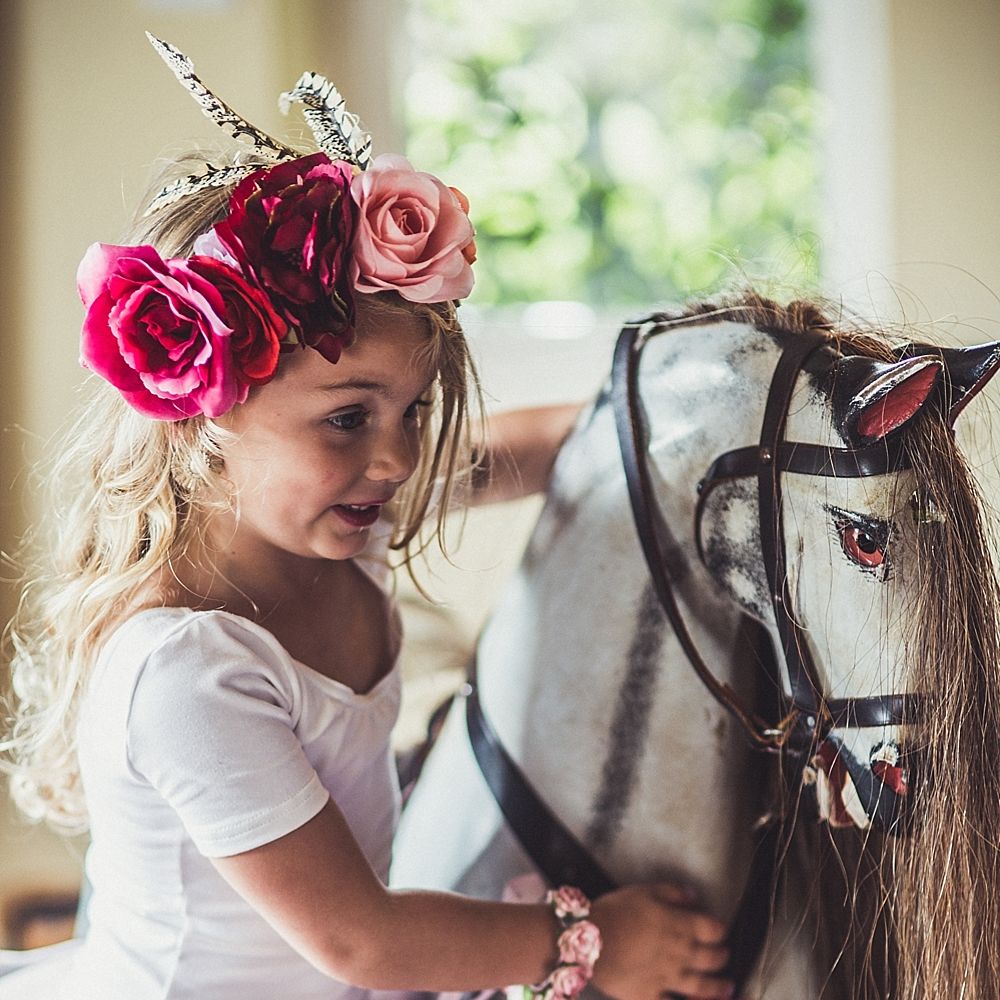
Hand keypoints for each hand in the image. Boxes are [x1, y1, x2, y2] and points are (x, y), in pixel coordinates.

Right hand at [588, 883, 731, 999]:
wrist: (589, 941)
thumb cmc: (614, 911)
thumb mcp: (643, 891)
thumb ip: (671, 893)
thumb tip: (692, 897)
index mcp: (678, 925)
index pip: (712, 929)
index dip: (720, 930)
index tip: (721, 931)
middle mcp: (679, 953)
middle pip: (711, 958)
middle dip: (721, 957)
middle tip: (724, 956)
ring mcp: (667, 977)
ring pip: (700, 985)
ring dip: (717, 987)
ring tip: (726, 988)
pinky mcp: (651, 996)